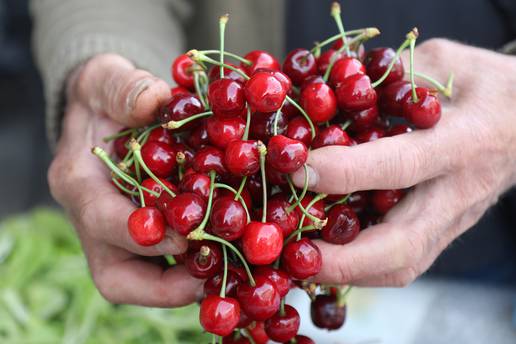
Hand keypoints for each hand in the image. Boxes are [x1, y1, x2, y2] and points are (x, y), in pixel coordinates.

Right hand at [48, 54, 202, 305]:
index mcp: (79, 182)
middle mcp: (93, 220)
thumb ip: (126, 87)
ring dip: (184, 285)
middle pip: (116, 277)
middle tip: (214, 275)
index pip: (101, 221)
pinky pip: (160, 269)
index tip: (190, 234)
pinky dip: (191, 269)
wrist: (104, 113)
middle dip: (166, 286)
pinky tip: (227, 254)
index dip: (144, 233)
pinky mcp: (138, 240)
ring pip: (140, 283)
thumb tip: (156, 102)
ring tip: (229, 271)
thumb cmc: (106, 95)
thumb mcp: (108, 78)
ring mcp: (115, 236)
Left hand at [292, 39, 515, 286]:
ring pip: (402, 265)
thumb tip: (332, 94)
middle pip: (402, 246)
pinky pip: (402, 262)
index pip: (398, 167)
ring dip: (347, 271)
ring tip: (300, 260)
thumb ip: (392, 77)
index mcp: (461, 143)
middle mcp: (456, 193)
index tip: (297, 170)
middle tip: (293, 255)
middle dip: (343, 260)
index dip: (344, 173)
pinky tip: (327, 255)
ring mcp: (452, 221)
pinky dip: (360, 266)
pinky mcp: (443, 234)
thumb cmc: (486, 87)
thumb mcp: (445, 61)